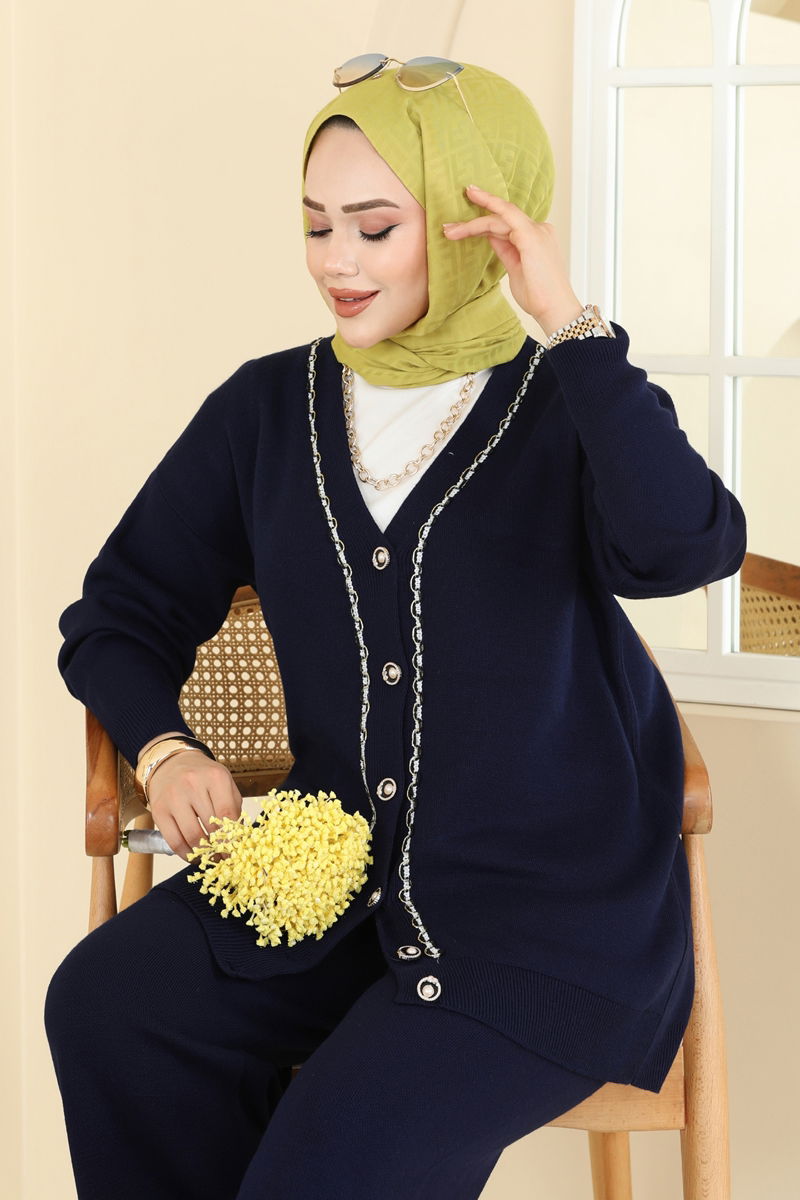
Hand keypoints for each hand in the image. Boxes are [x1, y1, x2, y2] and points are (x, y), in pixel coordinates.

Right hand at [146, 750, 242, 860]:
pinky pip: (174, 841)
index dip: (233, 836)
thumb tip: (236, 841)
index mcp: (215, 777)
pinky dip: (186, 854)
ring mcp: (174, 797)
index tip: (235, 850)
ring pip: (192, 836)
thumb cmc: (203, 778)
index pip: (227, 813)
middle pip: (211, 826)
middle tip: (224, 856)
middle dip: (220, 847)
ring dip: (203, 853)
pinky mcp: (159, 811)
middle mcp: (193, 784)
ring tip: (210, 857)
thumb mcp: (224, 783)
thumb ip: (233, 808)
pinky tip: (193, 855)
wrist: (172, 765)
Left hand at [442, 184, 583, 336]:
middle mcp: (538, 229)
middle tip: (447, 226)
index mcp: (536, 237)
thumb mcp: (516, 269)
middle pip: (501, 218)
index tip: (466, 214)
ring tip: (449, 230)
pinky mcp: (530, 236)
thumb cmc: (539, 296)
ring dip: (472, 224)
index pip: (506, 224)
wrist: (555, 309)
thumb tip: (490, 237)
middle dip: (473, 222)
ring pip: (499, 218)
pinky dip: (483, 219)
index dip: (485, 219)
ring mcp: (536, 231)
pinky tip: (466, 226)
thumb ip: (505, 251)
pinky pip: (504, 218)